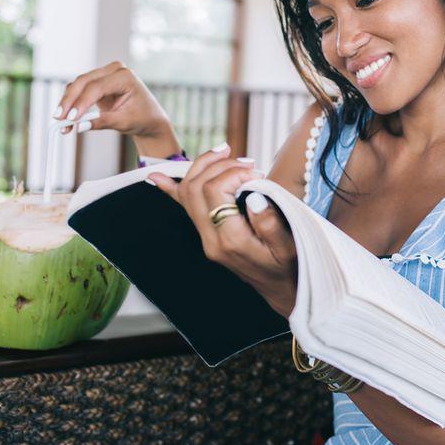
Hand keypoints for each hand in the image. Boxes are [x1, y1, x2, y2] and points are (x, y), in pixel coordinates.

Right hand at [54, 61, 171, 137]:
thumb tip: (78, 126)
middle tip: (59, 119)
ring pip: (77, 85)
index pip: (97, 87)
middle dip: (69, 102)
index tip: (71, 118)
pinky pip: (79, 90)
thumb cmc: (142, 118)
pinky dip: (71, 103)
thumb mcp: (124, 122)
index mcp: (124, 76)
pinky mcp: (97, 82)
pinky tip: (66, 118)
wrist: (149, 118)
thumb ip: (102, 122)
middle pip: (83, 82)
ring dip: (67, 103)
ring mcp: (104, 74)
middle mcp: (113, 71)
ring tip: (61, 123)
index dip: (81, 103)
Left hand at [147, 143, 298, 313]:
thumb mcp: (289, 247)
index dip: (232, 172)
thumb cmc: (288, 267)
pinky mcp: (207, 235)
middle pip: (195, 187)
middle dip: (218, 164)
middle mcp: (211, 239)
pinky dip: (170, 189)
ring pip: (187, 193)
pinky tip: (156, 177)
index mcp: (231, 240)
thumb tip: (253, 194)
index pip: (215, 191)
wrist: (281, 290)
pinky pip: (184, 208)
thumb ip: (270, 222)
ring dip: (203, 167)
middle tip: (245, 161)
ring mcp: (205, 238)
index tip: (256, 172)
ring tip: (226, 154)